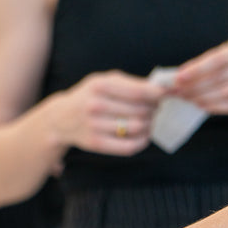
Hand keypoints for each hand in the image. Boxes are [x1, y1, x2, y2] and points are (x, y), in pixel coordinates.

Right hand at [51, 70, 165, 156]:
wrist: (60, 119)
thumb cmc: (89, 97)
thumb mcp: (103, 81)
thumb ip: (129, 84)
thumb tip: (162, 90)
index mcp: (100, 85)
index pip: (138, 92)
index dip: (157, 95)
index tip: (167, 95)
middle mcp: (96, 105)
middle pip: (140, 111)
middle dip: (154, 110)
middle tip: (157, 110)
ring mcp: (95, 126)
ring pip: (137, 128)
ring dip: (150, 126)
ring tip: (151, 122)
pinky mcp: (96, 143)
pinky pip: (128, 146)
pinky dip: (142, 142)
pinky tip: (144, 137)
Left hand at [173, 36, 227, 113]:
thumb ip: (211, 63)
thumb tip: (180, 76)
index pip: (217, 58)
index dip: (197, 69)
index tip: (178, 78)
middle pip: (219, 78)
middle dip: (194, 87)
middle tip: (177, 92)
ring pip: (225, 93)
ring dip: (202, 98)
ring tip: (187, 99)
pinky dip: (215, 107)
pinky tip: (201, 106)